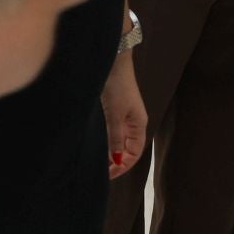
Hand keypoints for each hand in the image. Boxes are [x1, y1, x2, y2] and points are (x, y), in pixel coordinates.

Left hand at [100, 49, 147, 178]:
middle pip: (127, 148)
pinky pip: (111, 129)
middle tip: (100, 170)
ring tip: (96, 159)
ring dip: (109, 150)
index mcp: (138, 124)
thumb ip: (115, 138)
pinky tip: (94, 141)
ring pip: (118, 139)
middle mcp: (132, 121)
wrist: (112, 58)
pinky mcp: (113, 106)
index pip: (134, 153)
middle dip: (115, 161)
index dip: (123, 166)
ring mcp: (123, 113)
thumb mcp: (115, 115)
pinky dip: (105, 138)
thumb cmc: (117, 85)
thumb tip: (116, 160)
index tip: (108, 175)